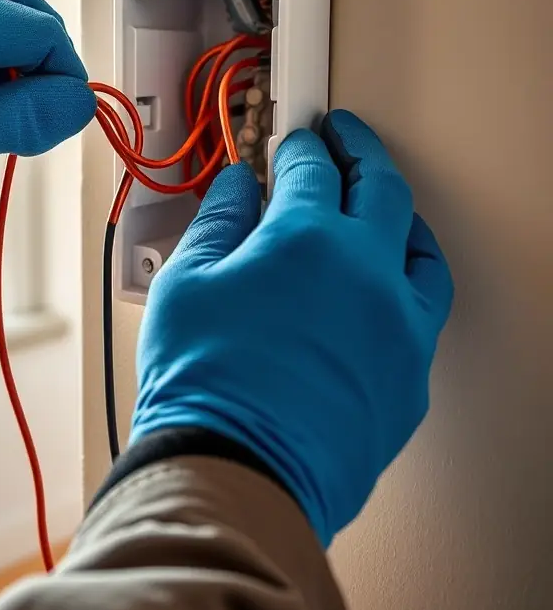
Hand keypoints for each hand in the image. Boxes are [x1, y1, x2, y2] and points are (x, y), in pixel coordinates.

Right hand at [130, 109, 453, 546]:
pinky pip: (423, 311)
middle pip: (380, 187)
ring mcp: (399, 326)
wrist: (235, 474)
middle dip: (359, 151)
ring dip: (397, 216)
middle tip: (344, 136)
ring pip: (419, 248)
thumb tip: (235, 188)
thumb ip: (217, 222)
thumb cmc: (204, 384)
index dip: (297, 146)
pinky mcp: (409, 376)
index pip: (311, 169)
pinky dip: (406, 283)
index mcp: (309, 239)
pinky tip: (383, 287)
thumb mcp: (186, 284)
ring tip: (379, 206)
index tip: (291, 142)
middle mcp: (368, 273)